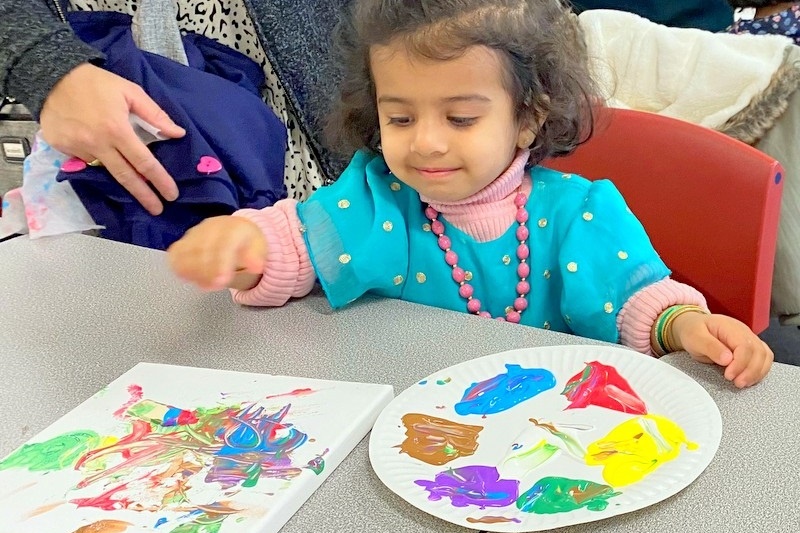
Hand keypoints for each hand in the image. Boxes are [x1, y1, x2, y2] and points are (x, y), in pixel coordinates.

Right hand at [39, 63, 185, 214]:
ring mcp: (78, 149)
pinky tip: (100, 148)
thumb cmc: (95, 82)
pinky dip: (97, 158)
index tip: (170, 194)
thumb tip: (177, 133)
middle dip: (144, 196)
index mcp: (117, 130)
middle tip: (157, 209)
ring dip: (120, 174)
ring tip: (133, 180)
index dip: (159, 181)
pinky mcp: (63, 149)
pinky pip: (86, 159)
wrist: (51, 76)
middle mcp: (98, 144)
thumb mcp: (130, 91)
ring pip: (105, 168)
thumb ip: (155, 114)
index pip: (144, 163)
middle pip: (125, 177)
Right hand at [167, 216, 266, 290]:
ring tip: (205, 285)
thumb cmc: (248, 243)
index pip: (225, 244)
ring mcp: (196, 232)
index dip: (222, 264)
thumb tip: (256, 267)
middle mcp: (212, 226)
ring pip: (186, 251)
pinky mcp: (185, 239)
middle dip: (207, 272)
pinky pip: (176, 253)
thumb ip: (256, 259)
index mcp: (233, 227)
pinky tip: (188, 277)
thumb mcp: (259, 250)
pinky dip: (179, 266)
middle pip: (203, 249)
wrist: (236, 230)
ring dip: (193, 271)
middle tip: (214, 287)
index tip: (222, 282)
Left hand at [670, 312, 773, 387]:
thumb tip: (728, 359)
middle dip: (750, 371)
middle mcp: (744, 332)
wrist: (692, 327)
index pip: (745, 345)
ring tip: (742, 383)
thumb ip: (710, 347)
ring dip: (757, 372)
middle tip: (737, 383)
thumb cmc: (693, 332)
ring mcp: (750, 339)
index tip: (729, 375)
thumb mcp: (695, 338)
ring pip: (765, 356)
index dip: (740, 363)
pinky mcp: (751, 348)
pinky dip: (760, 370)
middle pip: (759, 351)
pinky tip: (749, 379)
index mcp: (730, 327)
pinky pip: (764, 359)